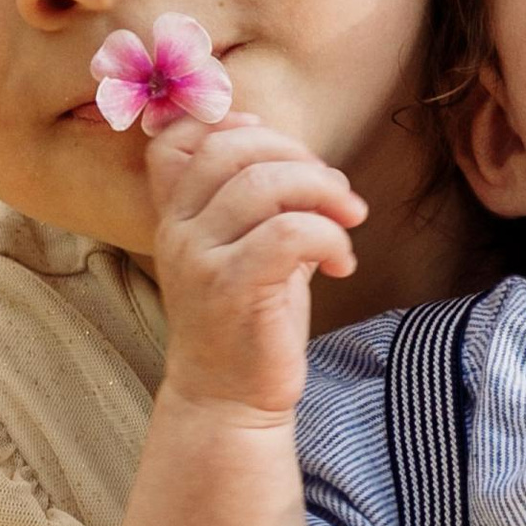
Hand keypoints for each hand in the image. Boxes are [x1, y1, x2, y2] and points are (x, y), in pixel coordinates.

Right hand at [146, 117, 366, 417]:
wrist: (228, 400)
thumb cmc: (248, 322)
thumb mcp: (245, 251)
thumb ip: (258, 204)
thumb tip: (299, 158)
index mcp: (176, 215)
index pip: (179, 139)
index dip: (234, 124)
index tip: (287, 152)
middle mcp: (179, 231)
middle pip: (233, 149)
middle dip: (299, 156)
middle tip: (336, 191)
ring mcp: (200, 259)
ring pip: (265, 183)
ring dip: (323, 191)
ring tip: (349, 220)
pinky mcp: (233, 289)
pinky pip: (288, 232)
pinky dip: (328, 236)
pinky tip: (341, 262)